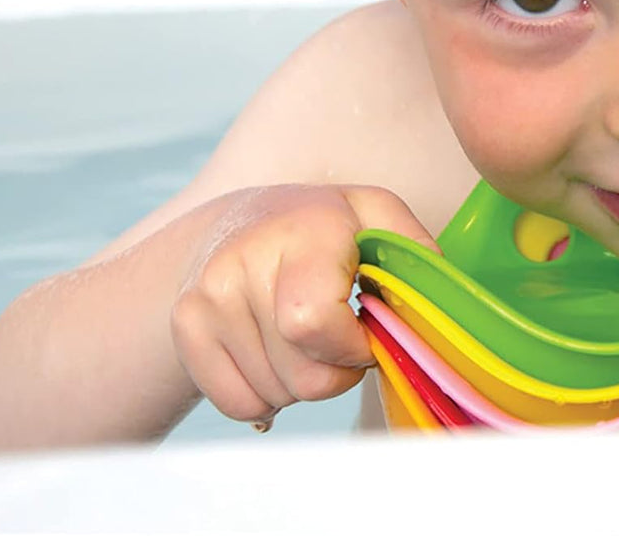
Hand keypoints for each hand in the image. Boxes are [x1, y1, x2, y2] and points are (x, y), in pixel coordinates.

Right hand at [170, 184, 436, 428]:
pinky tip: (273, 354)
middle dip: (335, 372)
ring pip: (275, 394)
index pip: (315, 324)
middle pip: (303, 375)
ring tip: (301, 338)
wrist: (234, 223)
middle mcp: (243, 261)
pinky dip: (266, 394)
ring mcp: (206, 297)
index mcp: (303, 231)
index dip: (352, 348)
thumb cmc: (320, 226)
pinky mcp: (185, 328)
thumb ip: (413, 249)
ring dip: (301, 382)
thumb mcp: (374, 214)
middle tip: (337, 338)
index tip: (364, 331)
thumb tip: (434, 296)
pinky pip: (239, 404)